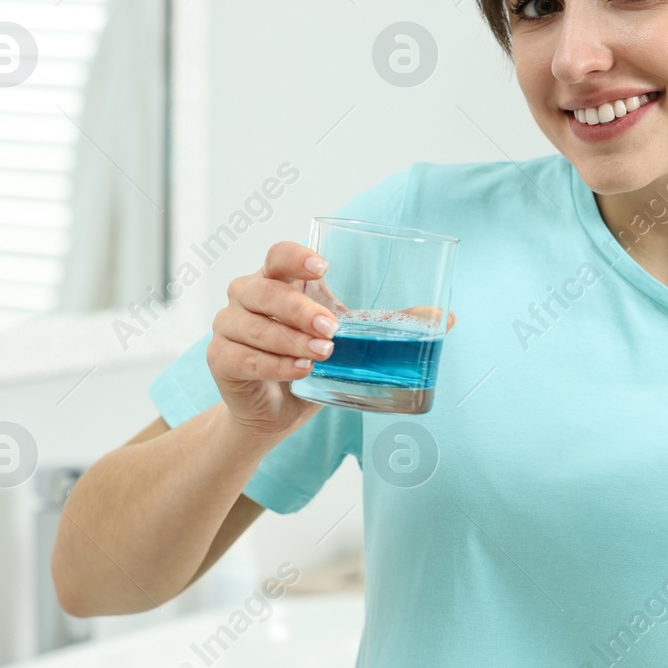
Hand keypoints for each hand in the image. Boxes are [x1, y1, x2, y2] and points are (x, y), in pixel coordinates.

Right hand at [208, 241, 456, 441]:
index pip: (278, 254)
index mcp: (278, 279)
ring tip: (323, 354)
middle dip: (300, 309)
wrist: (275, 412)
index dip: (295, 255)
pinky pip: (243, 358)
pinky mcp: (220, 359)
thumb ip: (392, 325)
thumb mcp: (352, 341)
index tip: (322, 266)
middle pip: (265, 288)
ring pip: (253, 325)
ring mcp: (228, 326)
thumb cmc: (313, 362)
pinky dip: (274, 365)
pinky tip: (300, 371)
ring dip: (289, 340)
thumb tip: (447, 318)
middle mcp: (247, 296)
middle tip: (332, 330)